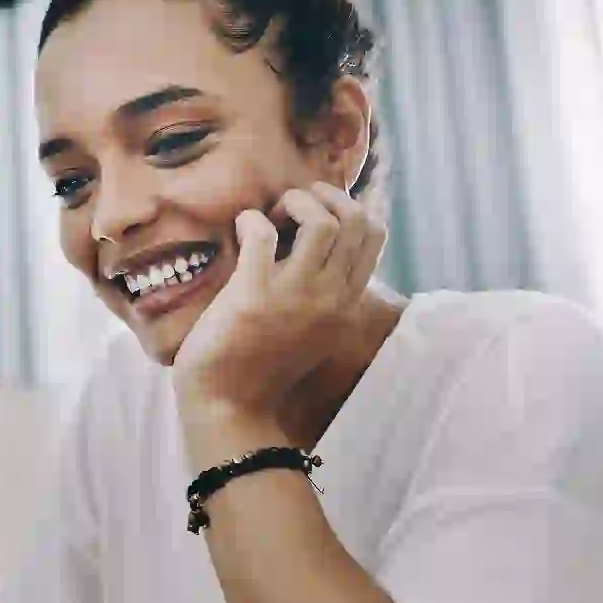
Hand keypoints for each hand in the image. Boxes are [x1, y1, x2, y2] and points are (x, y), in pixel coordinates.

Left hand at [173, 183, 386, 418]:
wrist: (227, 405)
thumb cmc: (260, 363)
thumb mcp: (312, 328)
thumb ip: (325, 293)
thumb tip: (318, 240)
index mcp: (347, 304)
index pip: (375, 235)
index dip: (347, 208)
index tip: (316, 215)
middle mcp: (331, 298)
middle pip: (356, 220)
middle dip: (324, 197)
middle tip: (291, 208)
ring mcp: (296, 296)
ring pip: (321, 221)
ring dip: (294, 203)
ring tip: (271, 218)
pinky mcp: (254, 293)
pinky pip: (263, 233)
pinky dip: (251, 220)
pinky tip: (241, 228)